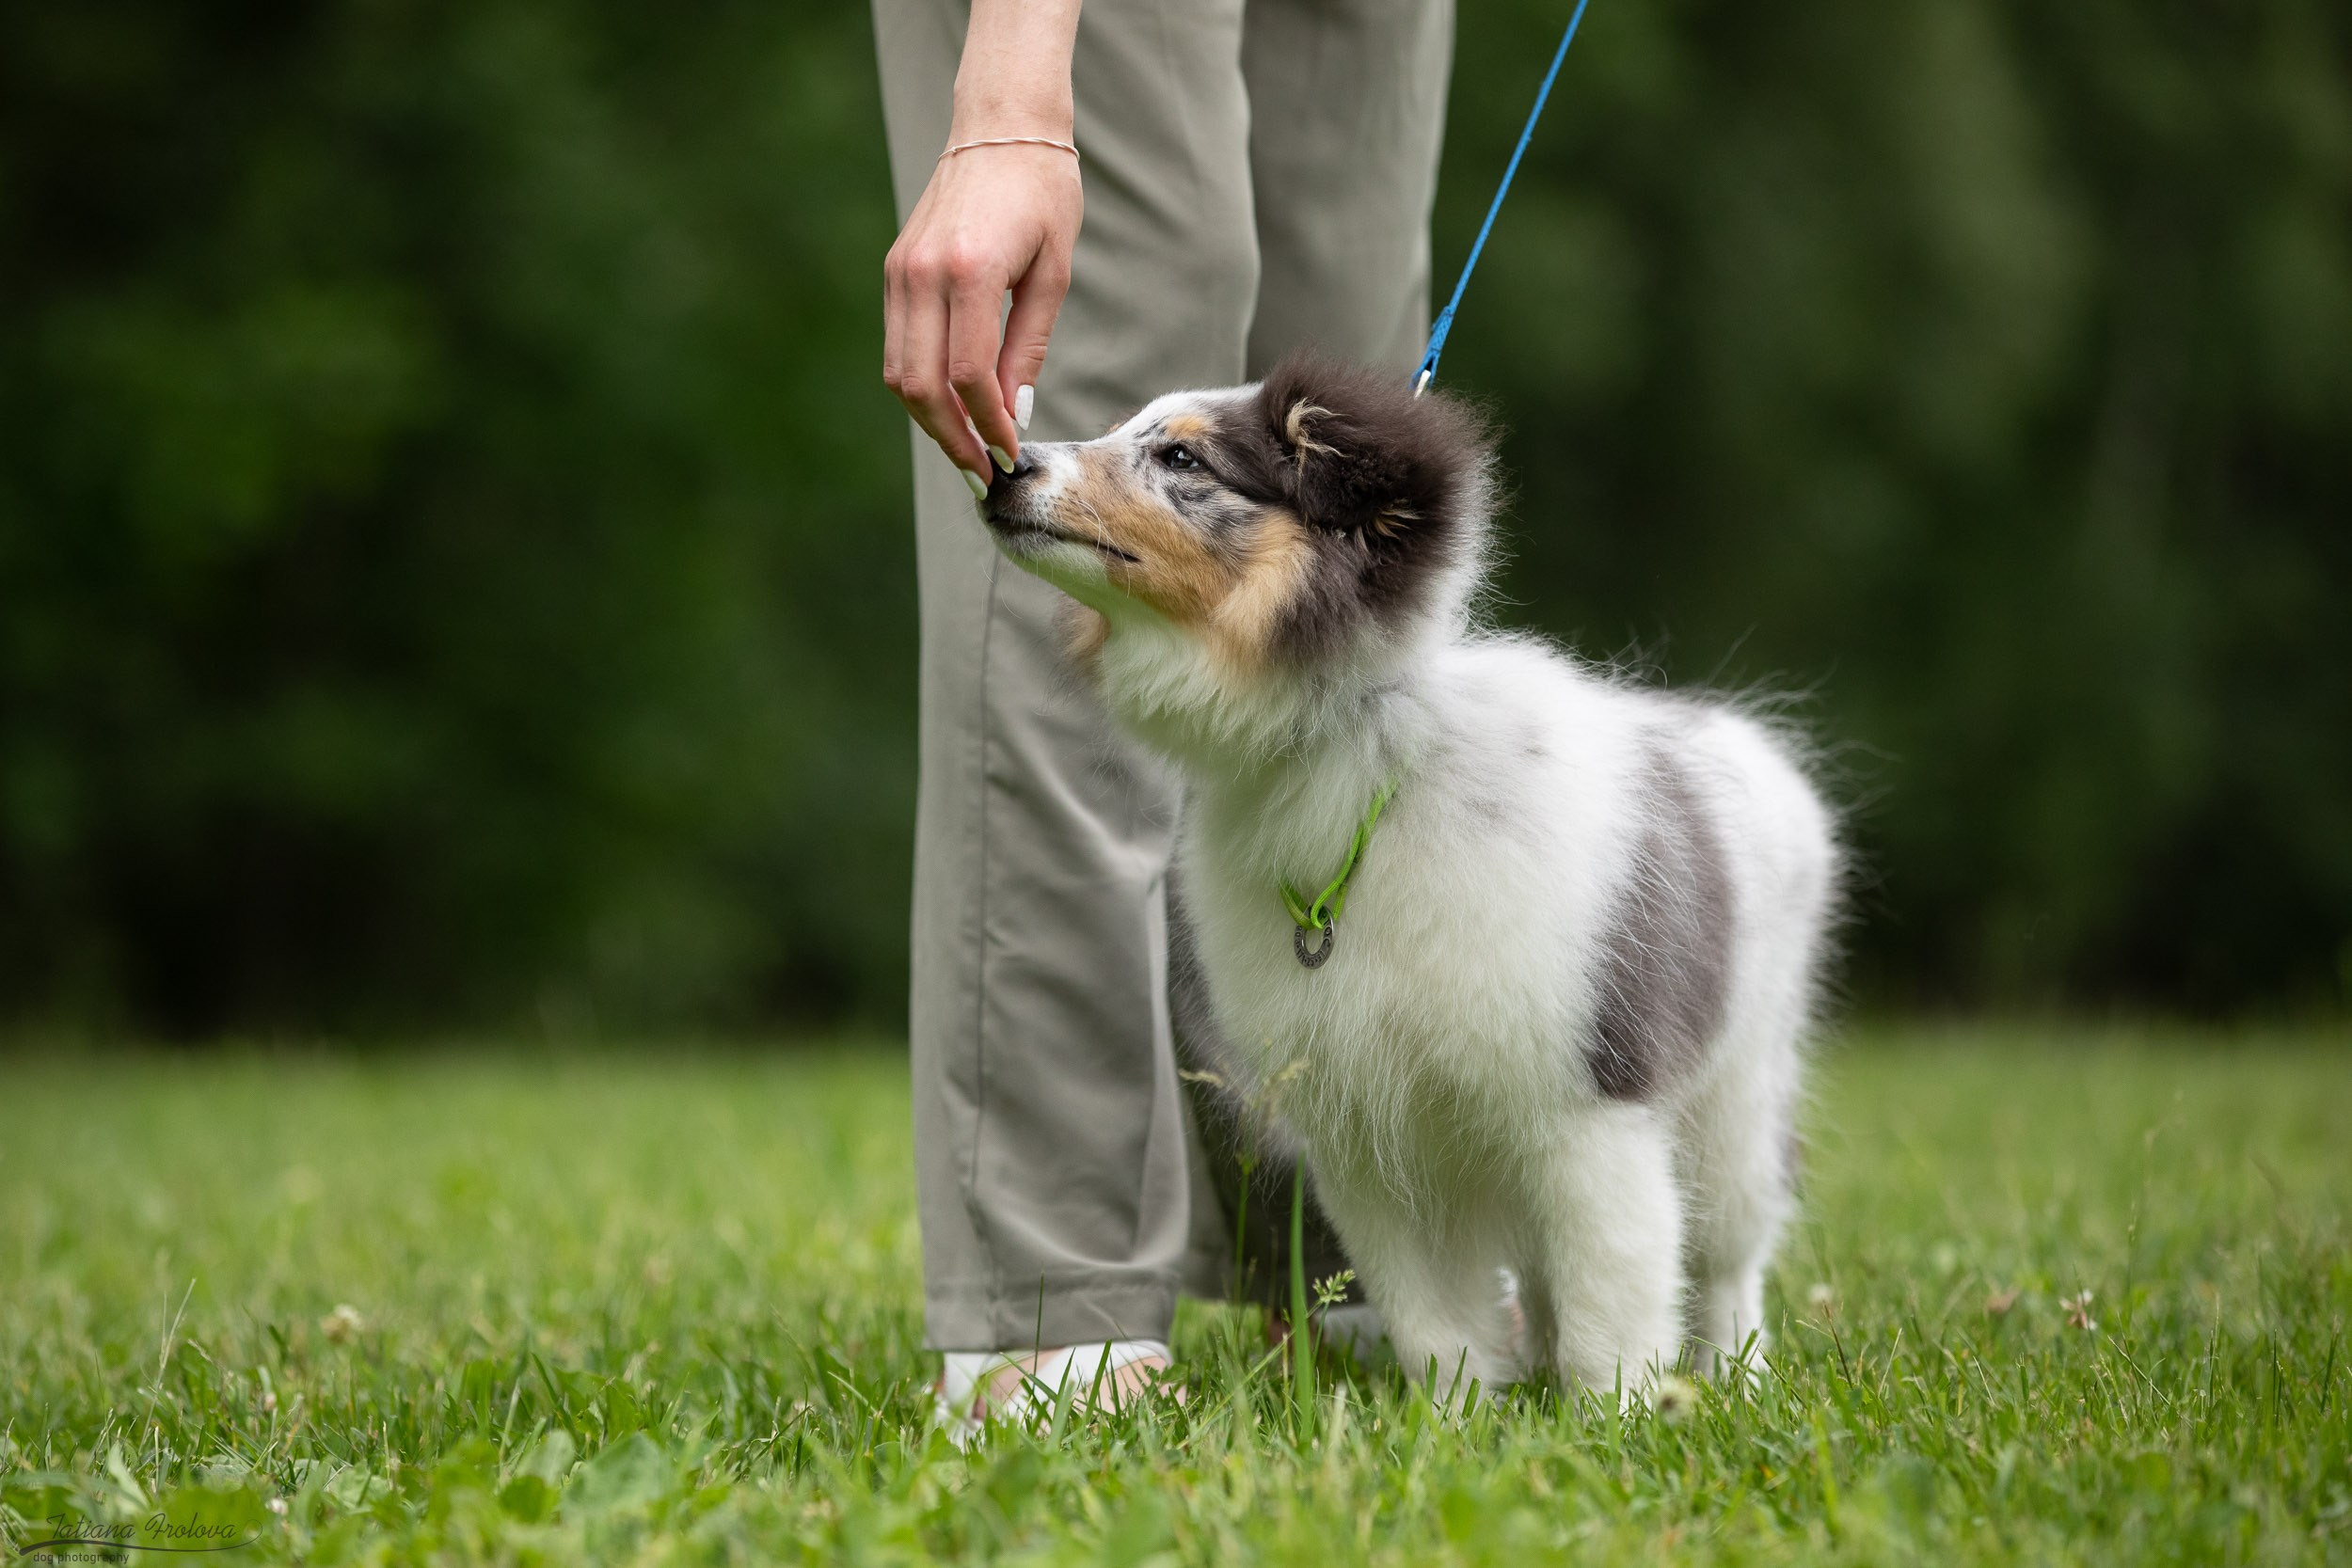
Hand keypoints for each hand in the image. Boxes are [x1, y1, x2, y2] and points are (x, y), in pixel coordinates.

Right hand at [883, 141, 1080, 487]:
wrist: (1000, 129)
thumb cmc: (1043, 193)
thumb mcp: (1051, 271)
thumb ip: (1029, 344)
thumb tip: (1011, 411)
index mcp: (970, 271)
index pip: (967, 376)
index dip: (987, 426)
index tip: (1010, 455)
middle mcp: (923, 274)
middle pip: (922, 386)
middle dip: (952, 439)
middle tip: (984, 473)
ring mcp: (900, 272)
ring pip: (900, 373)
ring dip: (930, 420)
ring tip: (968, 448)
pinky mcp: (893, 271)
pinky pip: (898, 346)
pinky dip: (921, 386)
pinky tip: (952, 407)